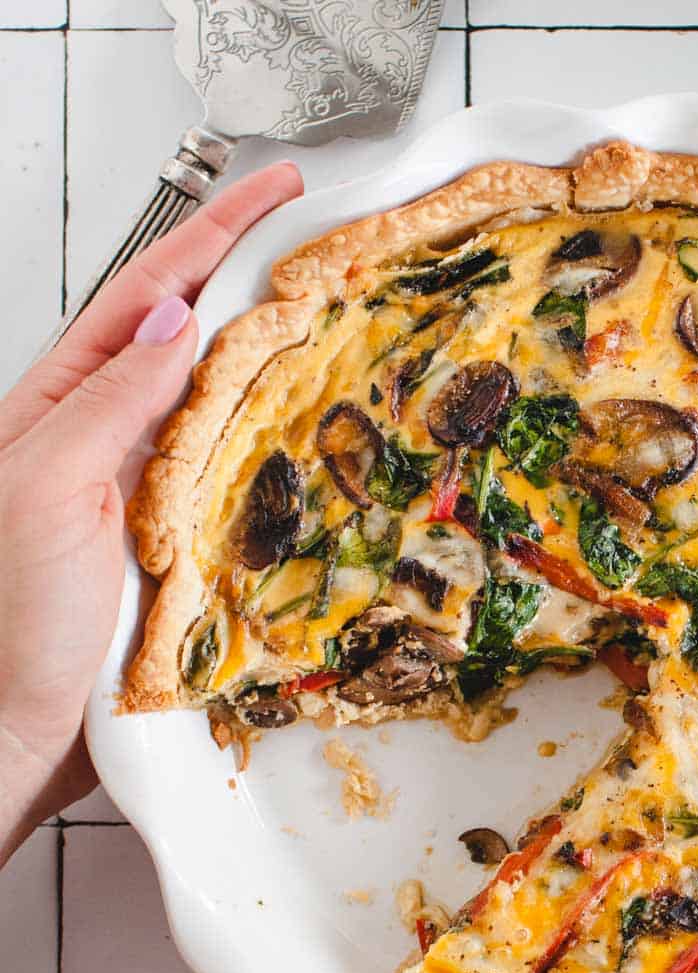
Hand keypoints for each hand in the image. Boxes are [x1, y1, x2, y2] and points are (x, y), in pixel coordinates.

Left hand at [0, 163, 302, 864]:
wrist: (27, 727)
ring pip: (224, 395)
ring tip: (333, 305)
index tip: (276, 187)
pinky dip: (280, 430)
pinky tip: (314, 418)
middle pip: (192, 330)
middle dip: (252, 270)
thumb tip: (179, 322)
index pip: (148, 295)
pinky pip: (241, 466)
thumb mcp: (47, 488)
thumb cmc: (16, 619)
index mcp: (63, 402)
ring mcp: (153, 484)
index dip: (214, 233)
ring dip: (275, 344)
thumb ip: (110, 402)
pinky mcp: (187, 536)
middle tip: (323, 232)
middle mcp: (111, 432)